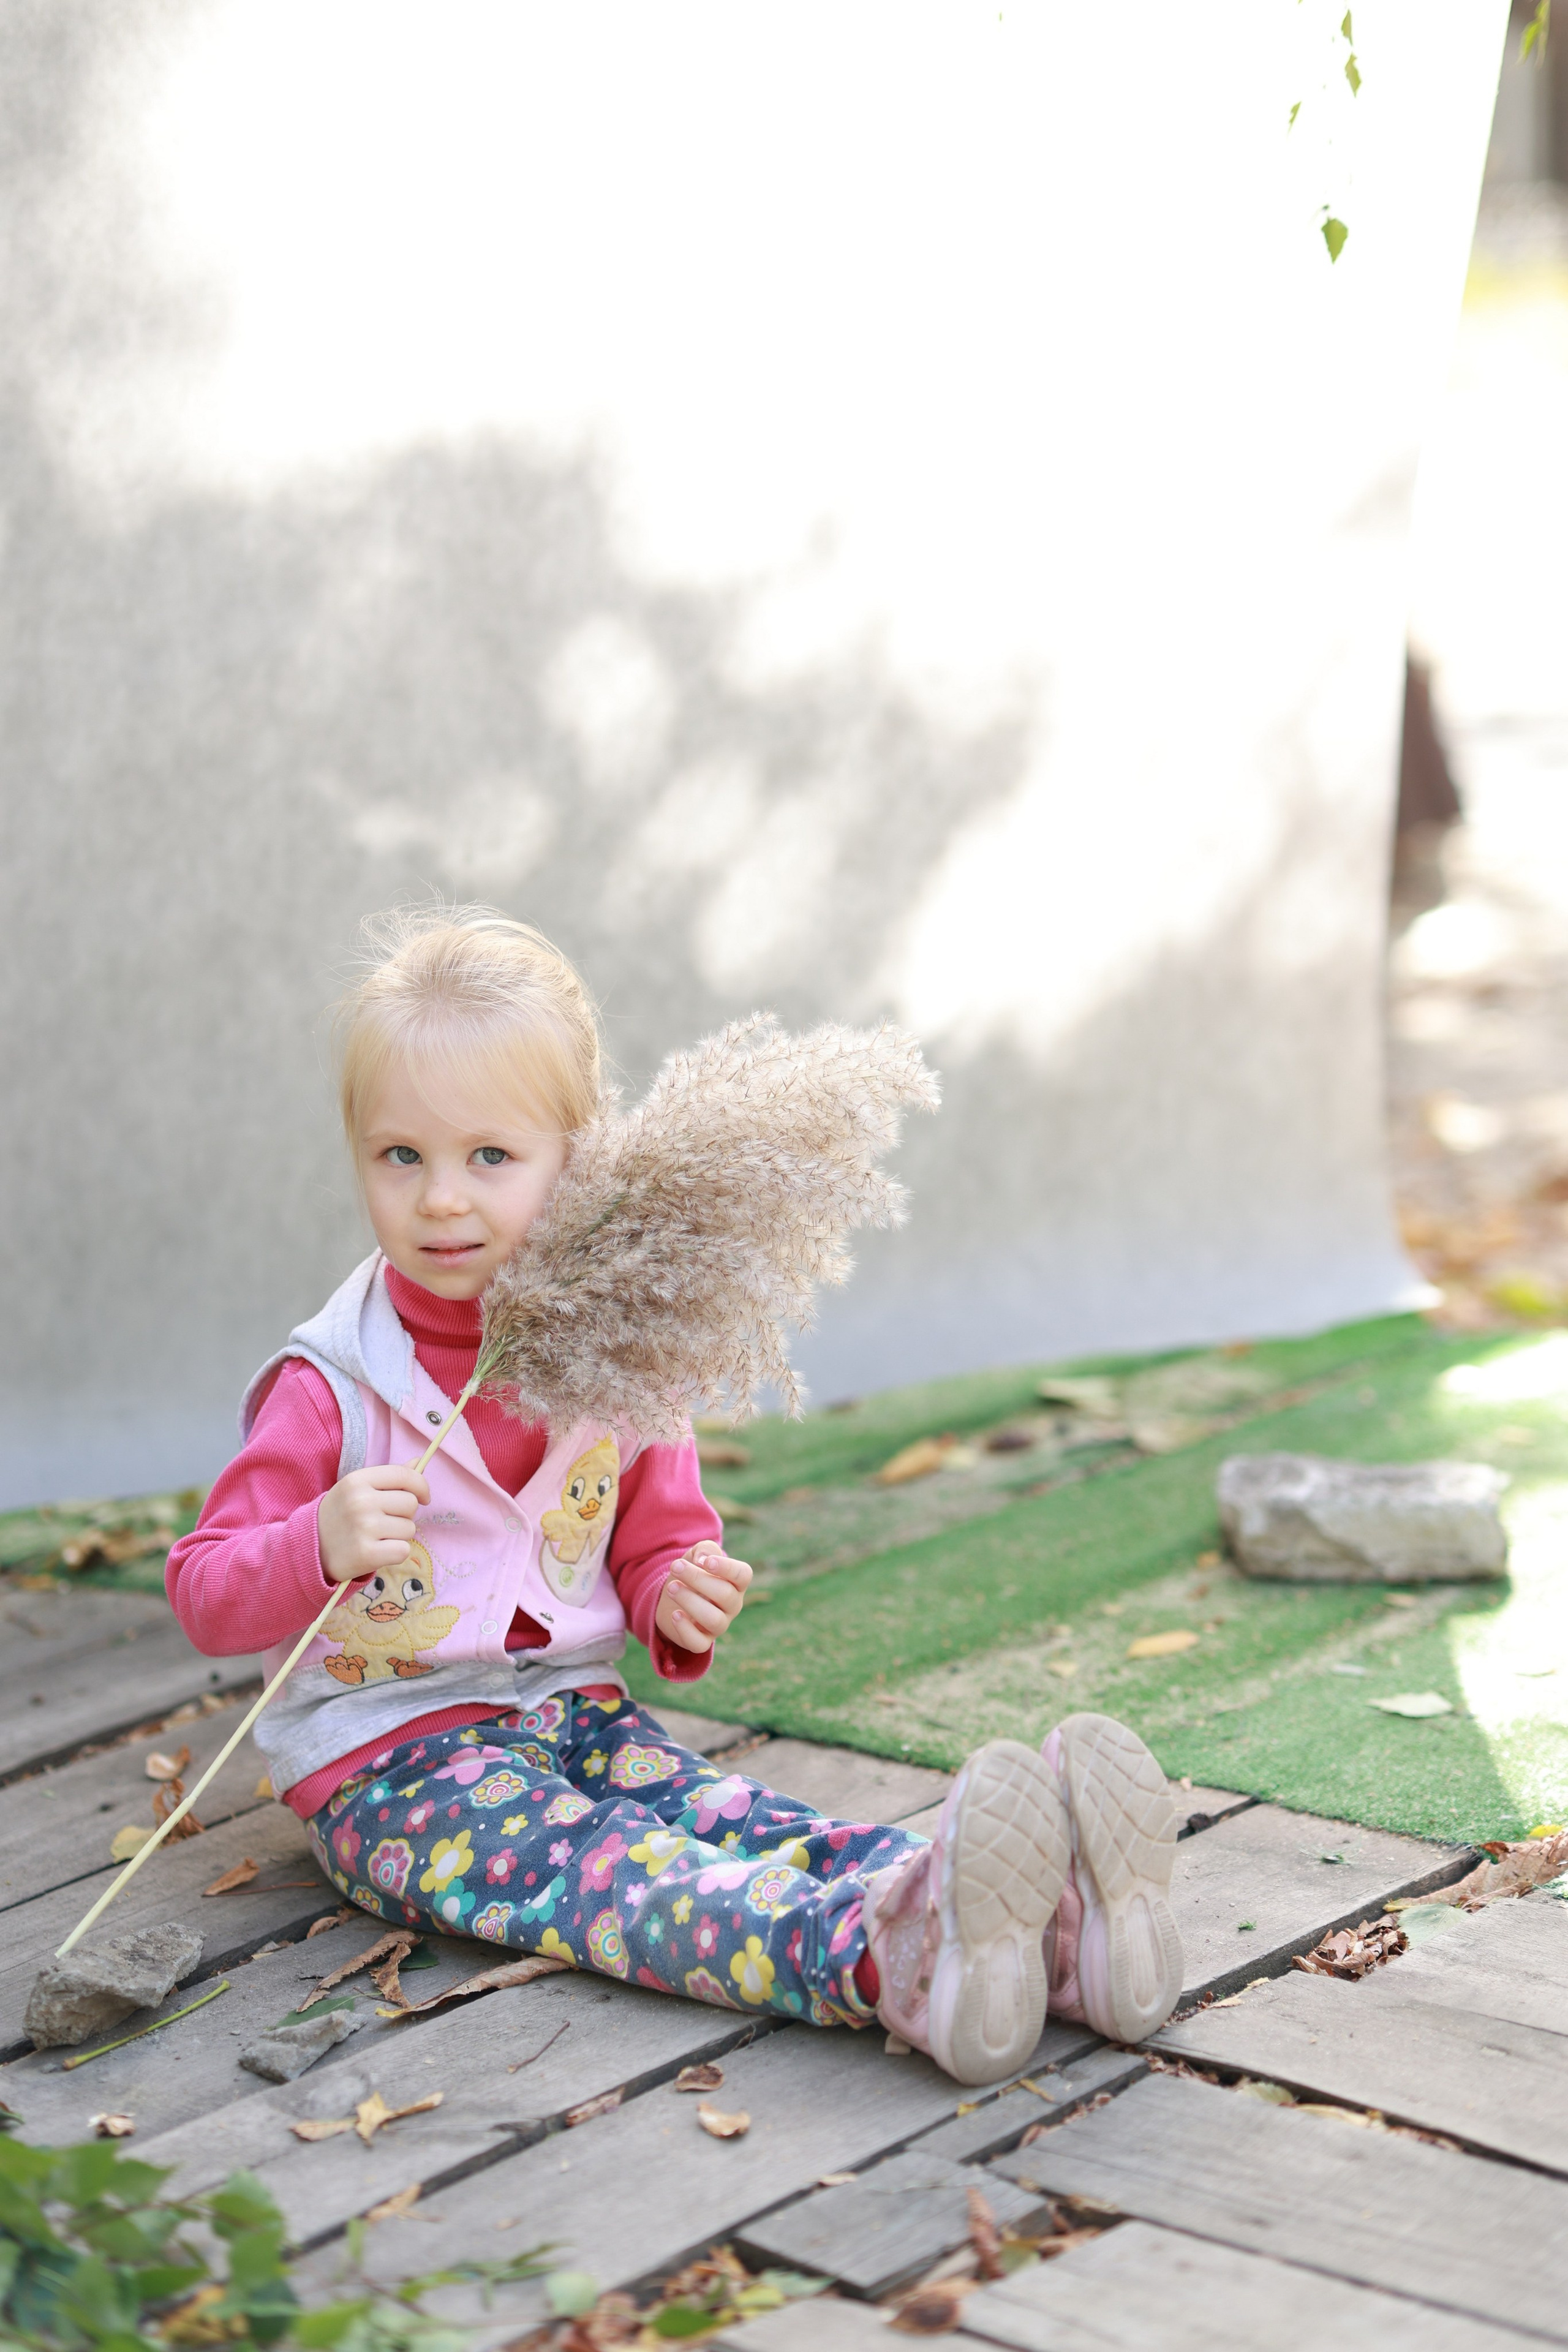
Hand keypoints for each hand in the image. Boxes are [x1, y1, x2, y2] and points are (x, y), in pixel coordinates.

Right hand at [317, 1464, 430, 1585]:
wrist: (310, 1549)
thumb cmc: (340, 1516)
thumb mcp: (356, 1489)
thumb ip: (389, 1477)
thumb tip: (419, 1462)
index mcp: (358, 1480)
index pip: (405, 1475)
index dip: (421, 1486)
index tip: (424, 1497)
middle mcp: (361, 1501)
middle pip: (411, 1504)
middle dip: (404, 1515)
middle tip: (384, 1522)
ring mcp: (364, 1528)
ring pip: (409, 1529)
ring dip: (398, 1535)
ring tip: (377, 1537)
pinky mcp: (367, 1554)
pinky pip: (403, 1550)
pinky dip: (395, 1553)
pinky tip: (377, 1551)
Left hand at [655, 1541, 752, 1653]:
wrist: (674, 1596)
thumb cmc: (692, 1573)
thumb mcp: (697, 1555)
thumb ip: (704, 1549)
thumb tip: (702, 1559)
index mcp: (735, 1583)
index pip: (743, 1575)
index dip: (727, 1568)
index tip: (706, 1562)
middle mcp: (732, 1605)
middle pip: (725, 1594)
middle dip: (697, 1578)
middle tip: (675, 1567)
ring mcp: (719, 1625)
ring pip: (714, 1619)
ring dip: (690, 1601)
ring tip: (671, 1588)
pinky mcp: (702, 1641)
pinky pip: (699, 1644)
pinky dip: (685, 1629)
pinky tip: (675, 1614)